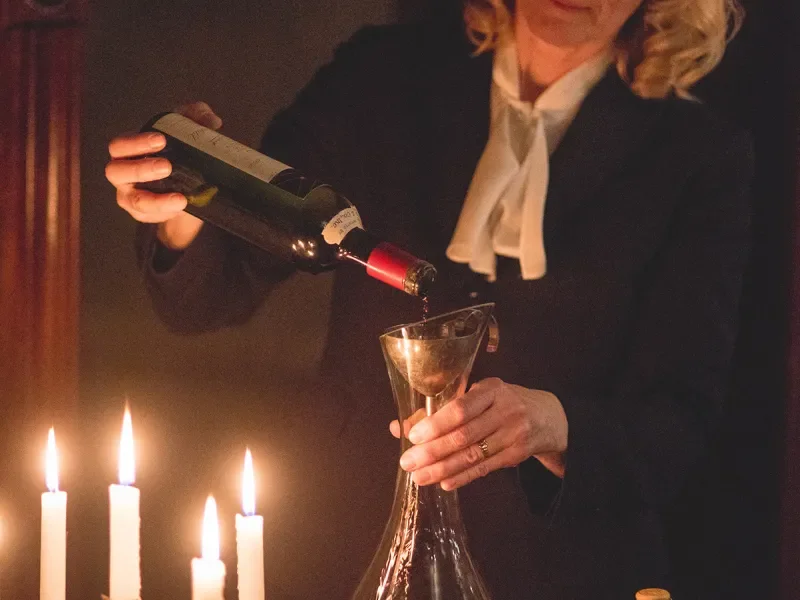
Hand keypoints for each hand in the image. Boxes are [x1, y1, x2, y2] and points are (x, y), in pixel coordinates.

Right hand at [105, 101, 221, 248]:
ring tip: (180, 199)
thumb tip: (212, 120)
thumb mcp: (186, 132)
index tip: (161, 140)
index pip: (120, 145)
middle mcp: (123, 174)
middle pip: (116, 171)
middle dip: (141, 169)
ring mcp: (130, 196)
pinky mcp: (143, 215)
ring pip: (135, 201)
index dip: (136, 143)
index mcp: (128, 151)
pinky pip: (150, 217)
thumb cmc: (178, 153)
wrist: (186, 188)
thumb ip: (197, 118)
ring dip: (157, 200)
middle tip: (167, 166)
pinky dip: (166, 213)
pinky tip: (182, 209)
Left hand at [389, 378, 567, 489]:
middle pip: (464, 435)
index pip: (461, 408)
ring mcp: (514, 434)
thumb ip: (444, 409)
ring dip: (442, 468)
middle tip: (407, 462)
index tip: (413, 436)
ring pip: (472, 455)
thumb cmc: (503, 402)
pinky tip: (443, 482)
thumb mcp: (481, 396)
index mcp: (492, 389)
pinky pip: (484, 468)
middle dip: (432, 451)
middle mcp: (505, 410)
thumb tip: (401, 426)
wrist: (549, 417)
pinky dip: (462, 476)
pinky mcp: (517, 454)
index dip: (436, 424)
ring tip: (419, 477)